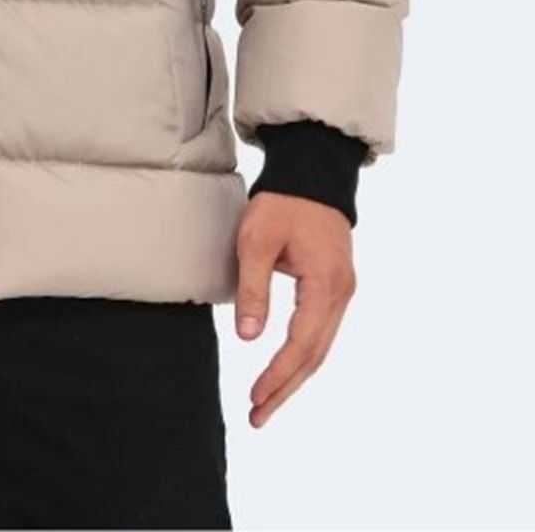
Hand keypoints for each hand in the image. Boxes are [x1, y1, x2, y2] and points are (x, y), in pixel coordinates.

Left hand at [234, 191, 356, 427]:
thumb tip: (247, 337)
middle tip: (257, 417)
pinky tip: (286, 370)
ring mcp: (342, 291)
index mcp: (324, 284)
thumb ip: (253, 288)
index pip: (302, 343)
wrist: (312, 172)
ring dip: (294, 376)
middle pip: (315, 355)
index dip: (278, 374)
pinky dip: (303, 355)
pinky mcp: (335, 286)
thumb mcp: (257, 239)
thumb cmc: (283, 202)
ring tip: (266, 403)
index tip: (255, 398)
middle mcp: (341, 294)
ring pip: (320, 347)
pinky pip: (321, 331)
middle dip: (285, 388)